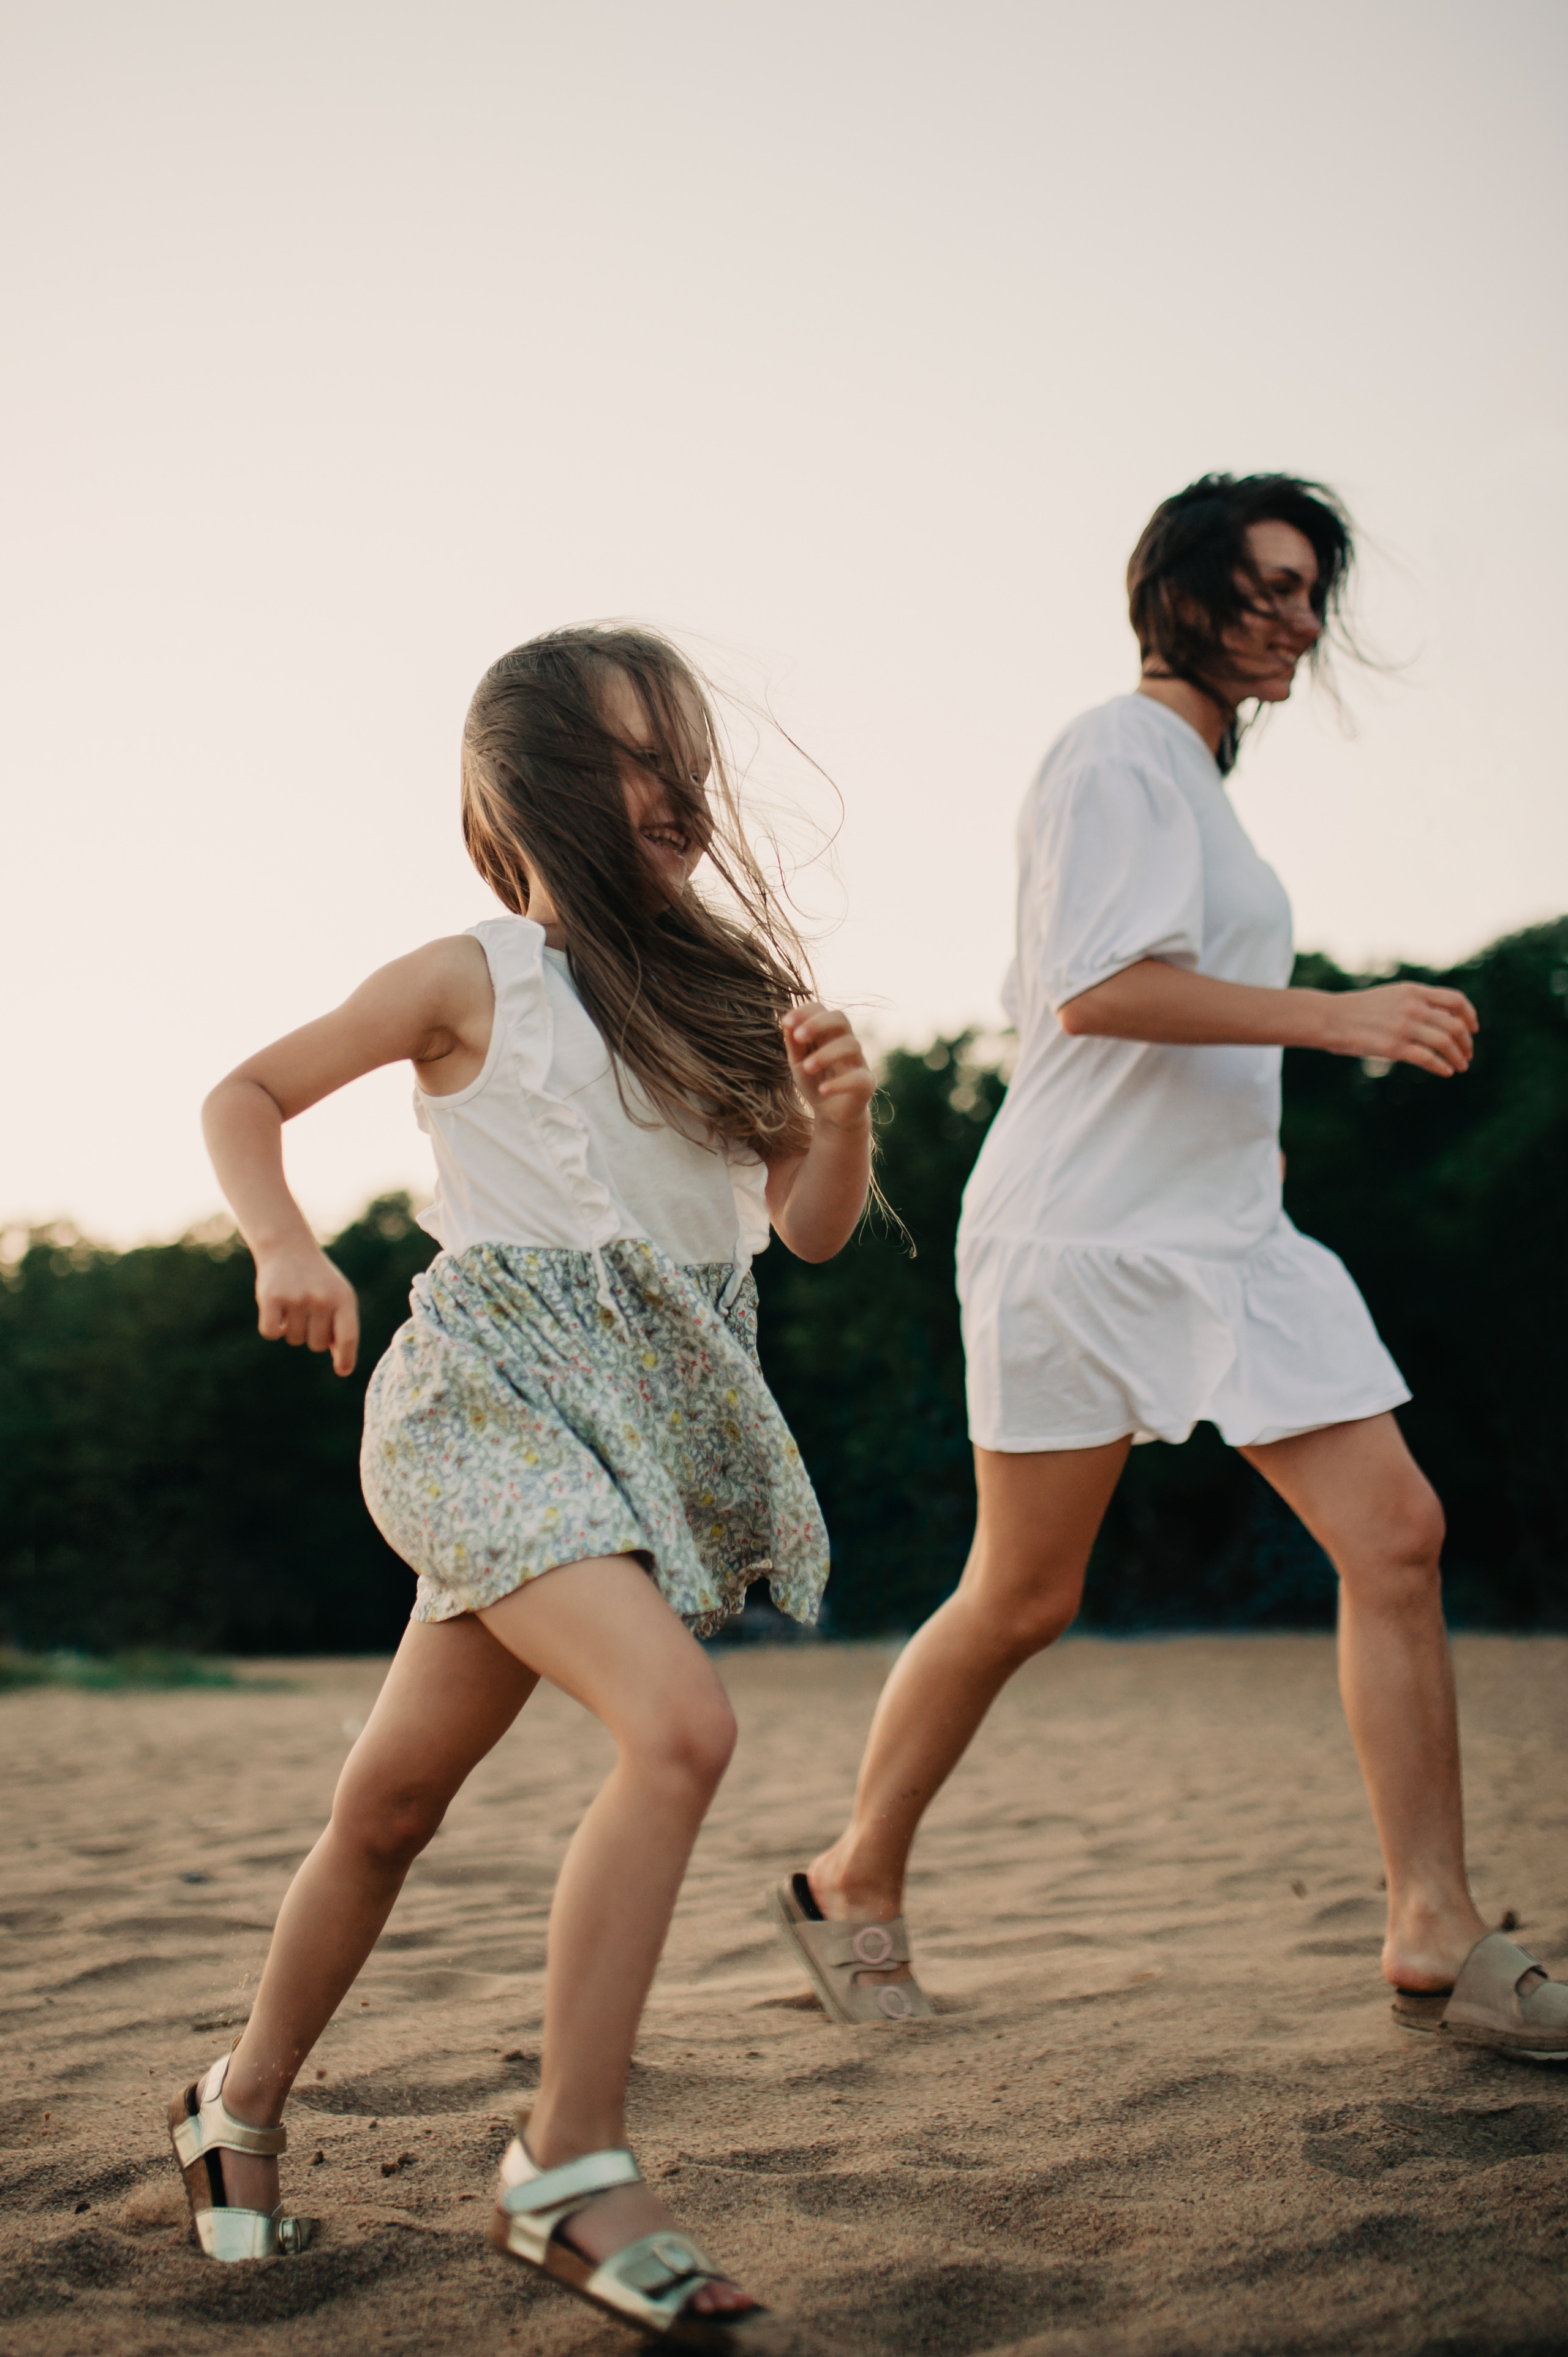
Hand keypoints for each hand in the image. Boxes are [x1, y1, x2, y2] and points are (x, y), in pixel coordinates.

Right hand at [255, 1244, 359, 1375]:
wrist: (289, 1247)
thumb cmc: (318, 1280)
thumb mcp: (338, 1297)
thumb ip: (342, 1327)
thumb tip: (343, 1366)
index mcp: (344, 1298)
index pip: (347, 1337)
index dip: (346, 1358)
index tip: (342, 1371)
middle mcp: (322, 1298)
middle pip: (316, 1345)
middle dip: (311, 1336)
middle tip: (307, 1313)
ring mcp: (296, 1298)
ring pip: (293, 1340)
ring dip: (291, 1330)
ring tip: (293, 1305)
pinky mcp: (271, 1297)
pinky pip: (270, 1333)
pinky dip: (272, 1330)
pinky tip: (276, 1314)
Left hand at [782, 1003, 874, 1129]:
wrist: (831, 1114)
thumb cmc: (815, 1082)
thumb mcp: (798, 1063)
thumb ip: (794, 1045)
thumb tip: (786, 1023)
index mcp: (828, 1034)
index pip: (821, 1010)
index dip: (805, 1011)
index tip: (786, 1022)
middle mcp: (846, 1042)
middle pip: (840, 1018)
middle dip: (818, 1024)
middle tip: (798, 1037)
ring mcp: (859, 1062)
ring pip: (851, 1045)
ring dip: (825, 1054)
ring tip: (806, 1068)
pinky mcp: (866, 1084)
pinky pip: (858, 1078)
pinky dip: (839, 1083)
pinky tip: (823, 1089)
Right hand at [1319, 981, 1477, 1076]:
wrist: (1329, 1018)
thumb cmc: (1358, 1009)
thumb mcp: (1392, 996)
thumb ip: (1416, 1002)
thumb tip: (1441, 1018)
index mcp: (1414, 991)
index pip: (1456, 1000)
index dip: (1470, 1015)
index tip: (1474, 1029)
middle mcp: (1413, 1006)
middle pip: (1455, 1025)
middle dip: (1467, 1042)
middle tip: (1468, 1054)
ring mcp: (1404, 1027)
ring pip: (1446, 1043)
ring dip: (1458, 1057)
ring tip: (1461, 1066)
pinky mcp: (1394, 1047)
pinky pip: (1428, 1059)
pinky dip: (1442, 1067)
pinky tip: (1446, 1072)